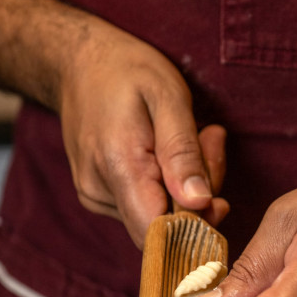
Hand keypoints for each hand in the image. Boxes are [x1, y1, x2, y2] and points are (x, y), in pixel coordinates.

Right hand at [58, 21, 228, 247]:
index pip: (159, 234)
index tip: (218, 196)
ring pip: (157, 218)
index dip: (196, 226)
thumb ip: (183, 152)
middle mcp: (99, 192)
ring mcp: (95, 197)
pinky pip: (144, 207)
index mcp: (118, 168)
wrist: (78, 62)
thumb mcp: (167, 97)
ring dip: (187, 187)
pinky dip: (168, 186)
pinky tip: (170, 151)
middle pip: (164, 228)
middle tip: (211, 140)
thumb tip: (200, 203)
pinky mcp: (98, 197)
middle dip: (199, 198)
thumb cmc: (127, 72)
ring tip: (192, 137)